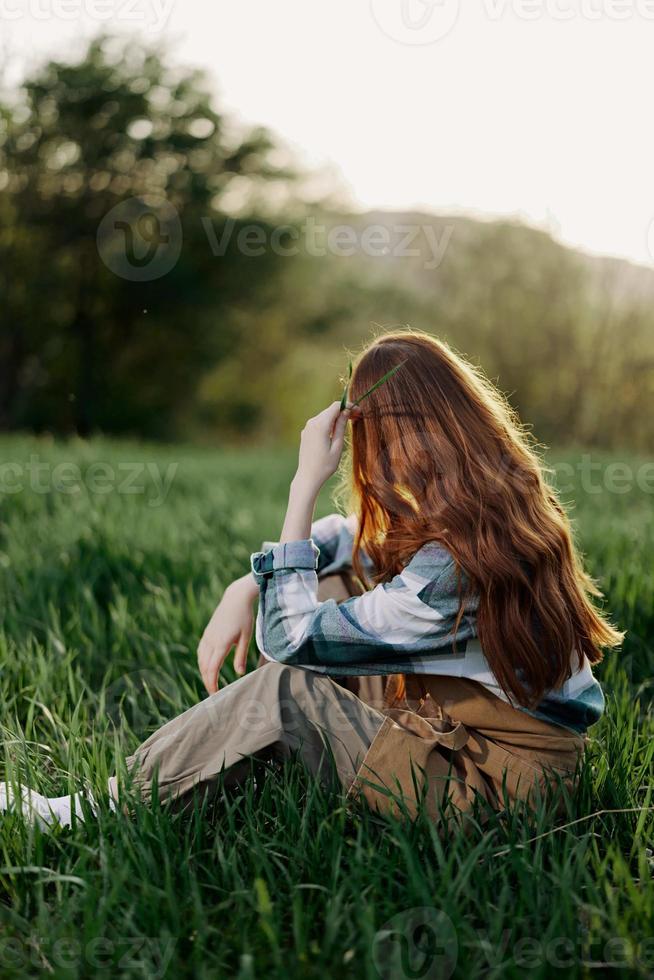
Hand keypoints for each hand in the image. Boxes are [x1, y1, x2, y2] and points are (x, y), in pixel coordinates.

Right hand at [197, 575, 257, 693]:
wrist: (235, 598)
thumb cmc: (244, 617)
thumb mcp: (246, 637)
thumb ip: (241, 655)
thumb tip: (240, 673)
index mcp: (221, 643)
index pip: (212, 668)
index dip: (212, 683)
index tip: (215, 694)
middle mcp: (211, 641)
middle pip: (204, 667)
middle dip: (208, 681)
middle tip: (213, 693)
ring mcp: (207, 636)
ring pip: (201, 659)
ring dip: (204, 672)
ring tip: (211, 683)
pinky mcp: (207, 633)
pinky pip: (201, 651)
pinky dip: (202, 662)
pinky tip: (207, 667)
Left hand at [296, 401, 357, 492]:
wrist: (307, 477)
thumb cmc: (325, 465)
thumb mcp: (337, 446)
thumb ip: (341, 427)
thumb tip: (346, 412)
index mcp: (320, 425)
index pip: (336, 407)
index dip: (348, 406)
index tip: (358, 411)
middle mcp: (311, 423)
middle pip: (330, 410)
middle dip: (344, 411)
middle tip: (358, 416)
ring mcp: (307, 428)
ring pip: (325, 416)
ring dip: (336, 417)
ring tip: (349, 423)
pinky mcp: (306, 433)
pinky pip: (319, 423)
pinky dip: (329, 423)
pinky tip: (337, 430)